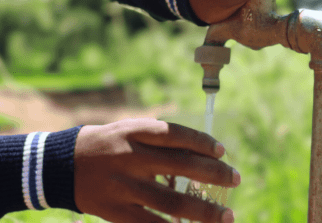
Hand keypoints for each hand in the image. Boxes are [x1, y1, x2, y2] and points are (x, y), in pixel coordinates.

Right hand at [74, 118, 238, 222]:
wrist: (64, 164)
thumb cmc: (109, 144)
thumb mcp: (131, 129)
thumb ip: (161, 139)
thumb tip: (202, 154)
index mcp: (136, 131)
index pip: (177, 135)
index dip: (203, 143)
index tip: (222, 152)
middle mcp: (132, 157)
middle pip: (182, 166)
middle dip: (214, 174)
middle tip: (236, 178)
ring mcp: (124, 186)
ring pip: (172, 202)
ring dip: (204, 211)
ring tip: (227, 216)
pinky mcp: (117, 212)